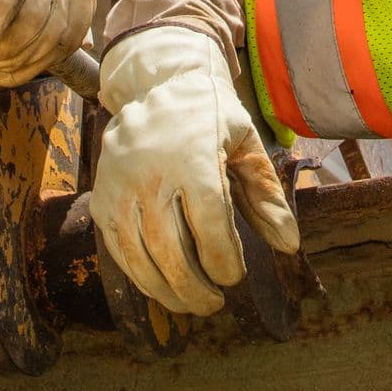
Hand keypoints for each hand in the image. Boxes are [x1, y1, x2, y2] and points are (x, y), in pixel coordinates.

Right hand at [89, 25, 298, 313]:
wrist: (157, 86)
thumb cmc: (212, 119)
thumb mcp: (247, 146)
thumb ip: (267, 196)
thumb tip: (289, 246)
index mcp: (193, 156)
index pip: (208, 223)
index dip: (222, 259)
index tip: (234, 278)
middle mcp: (150, 172)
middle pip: (170, 248)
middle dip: (194, 287)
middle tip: (214, 304)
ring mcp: (119, 186)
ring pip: (139, 256)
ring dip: (165, 291)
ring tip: (191, 304)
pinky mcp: (102, 198)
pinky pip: (117, 249)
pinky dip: (139, 275)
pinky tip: (161, 286)